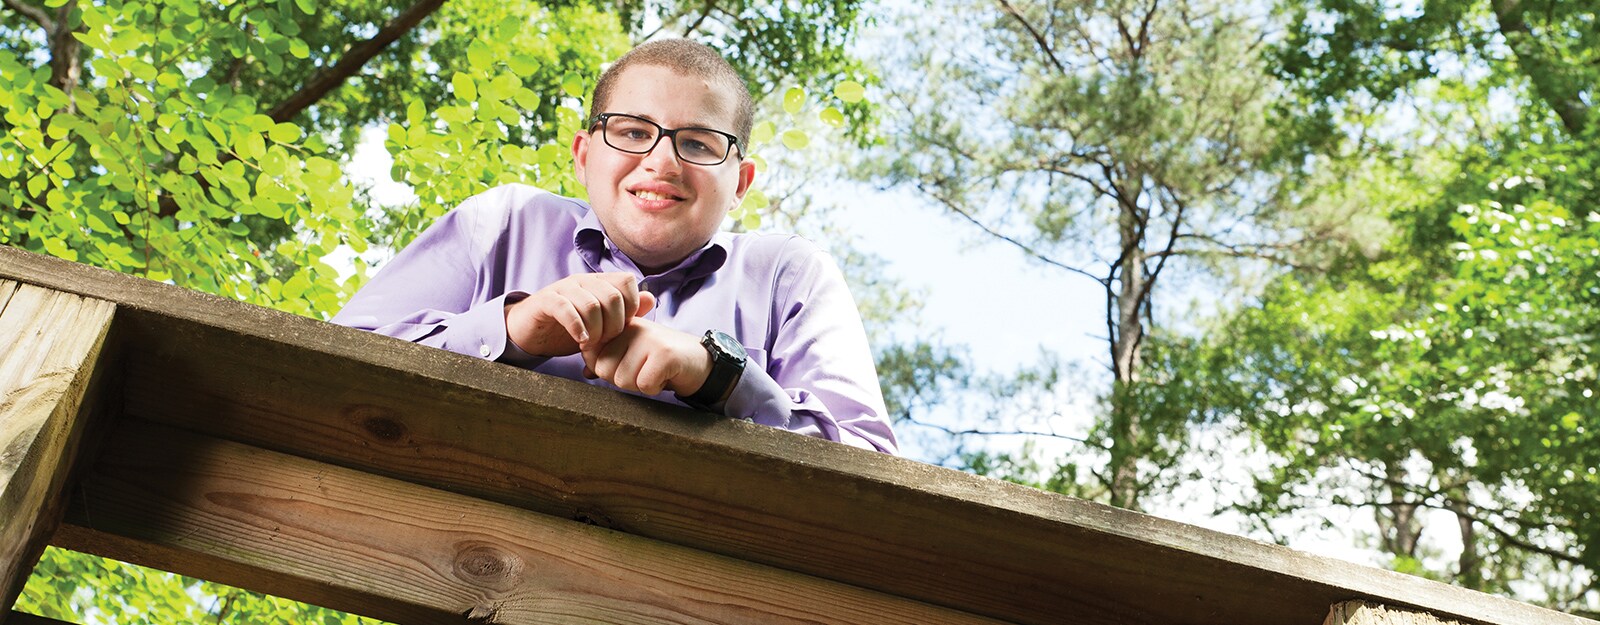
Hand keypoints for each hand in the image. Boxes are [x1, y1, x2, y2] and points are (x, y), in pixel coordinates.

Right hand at [504, 273, 655, 357]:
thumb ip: (625, 313)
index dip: (631, 307)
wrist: (530, 332)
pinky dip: (577, 327)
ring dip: (595, 331)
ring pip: (591, 304)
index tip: (622, 329)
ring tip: (590, 344)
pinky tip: (580, 340)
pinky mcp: (546, 300)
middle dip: (614, 325)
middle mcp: (584, 281)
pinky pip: (566, 309)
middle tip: (605, 342)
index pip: (627, 282)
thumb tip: (650, 298)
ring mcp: (564, 288)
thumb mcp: (601, 324)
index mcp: (599, 282)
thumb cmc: (568, 328)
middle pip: (612, 296)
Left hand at [583, 318, 711, 396]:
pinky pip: (644, 385)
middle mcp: (633, 328)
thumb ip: (610, 361)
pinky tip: (666, 376)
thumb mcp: (634, 357)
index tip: (631, 365)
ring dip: (641, 385)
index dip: (609, 370)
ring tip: (656, 371)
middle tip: (645, 370)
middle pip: (605, 371)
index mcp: (622, 327)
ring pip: (623, 380)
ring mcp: (649, 339)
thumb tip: (585, 372)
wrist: (702, 362)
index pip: (593, 357)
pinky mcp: (664, 354)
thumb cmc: (663, 362)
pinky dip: (655, 388)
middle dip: (624, 380)